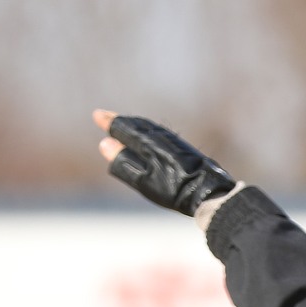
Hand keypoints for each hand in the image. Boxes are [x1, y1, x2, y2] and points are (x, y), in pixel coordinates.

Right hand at [93, 110, 237, 214]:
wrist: (207, 191)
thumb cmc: (174, 189)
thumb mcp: (143, 179)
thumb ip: (123, 161)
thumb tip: (105, 143)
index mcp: (148, 142)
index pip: (124, 127)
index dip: (110, 122)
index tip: (97, 115)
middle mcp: (160, 136)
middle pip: (136, 124)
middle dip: (121, 121)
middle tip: (107, 118)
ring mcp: (173, 140)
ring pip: (149, 127)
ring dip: (134, 124)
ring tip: (125, 125)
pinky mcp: (183, 147)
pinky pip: (159, 132)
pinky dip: (147, 130)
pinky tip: (149, 136)